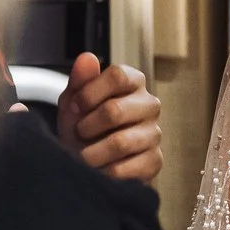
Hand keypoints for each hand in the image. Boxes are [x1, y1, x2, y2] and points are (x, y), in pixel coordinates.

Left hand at [59, 52, 162, 181]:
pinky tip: (101, 169)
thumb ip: (80, 81)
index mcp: (133, 83)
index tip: (75, 107)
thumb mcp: (74, 102)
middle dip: (87, 127)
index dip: (89, 92)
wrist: (87, 163)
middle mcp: (149, 105)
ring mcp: (154, 133)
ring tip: (85, 156)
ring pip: (120, 143)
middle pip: (115, 110)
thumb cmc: (83, 128)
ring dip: (92, 153)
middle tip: (80, 134)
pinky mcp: (155, 160)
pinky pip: (126, 168)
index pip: (118, 75)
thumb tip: (86, 58)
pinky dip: (105, 172)